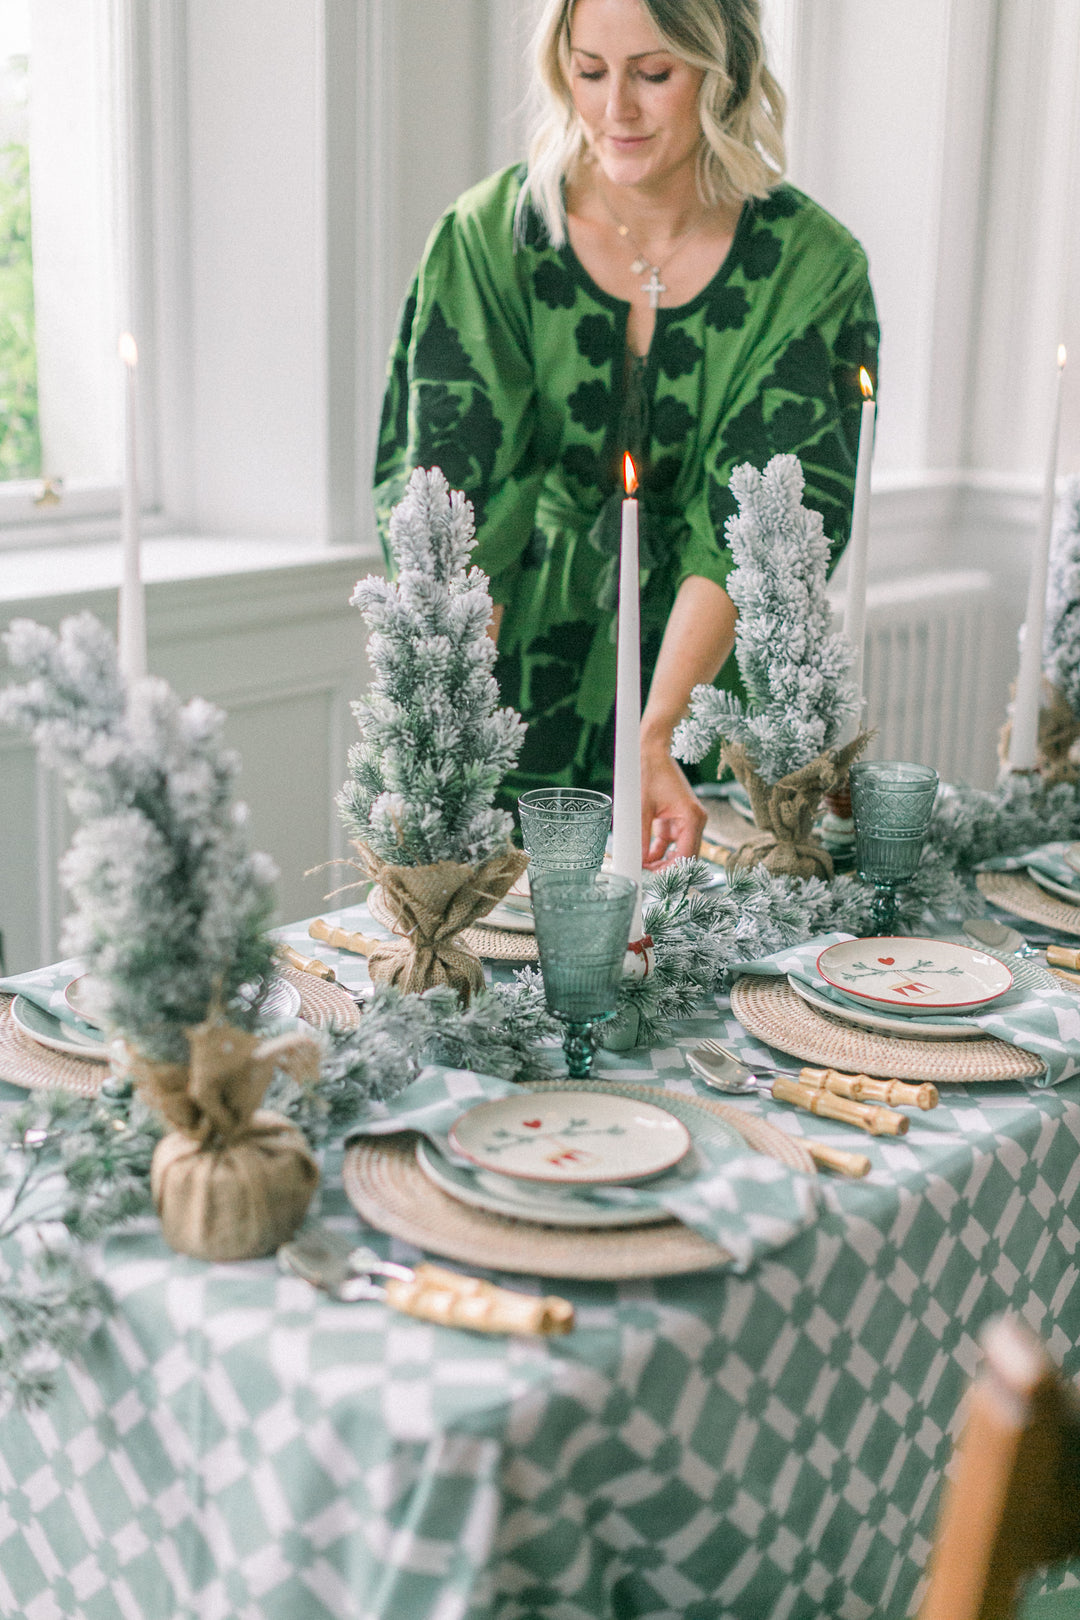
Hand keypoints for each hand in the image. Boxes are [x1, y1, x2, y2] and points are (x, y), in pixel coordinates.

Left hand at [641, 741, 706, 869]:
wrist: (651, 750)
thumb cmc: (649, 773)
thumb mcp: (641, 808)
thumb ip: (640, 836)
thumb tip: (636, 860)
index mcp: (692, 818)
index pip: (688, 857)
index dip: (673, 873)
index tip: (656, 884)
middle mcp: (696, 820)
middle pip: (687, 857)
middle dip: (668, 870)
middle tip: (646, 879)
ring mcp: (688, 820)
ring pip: (679, 851)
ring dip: (662, 861)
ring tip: (642, 869)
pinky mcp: (678, 818)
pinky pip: (671, 842)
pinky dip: (659, 851)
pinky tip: (644, 857)